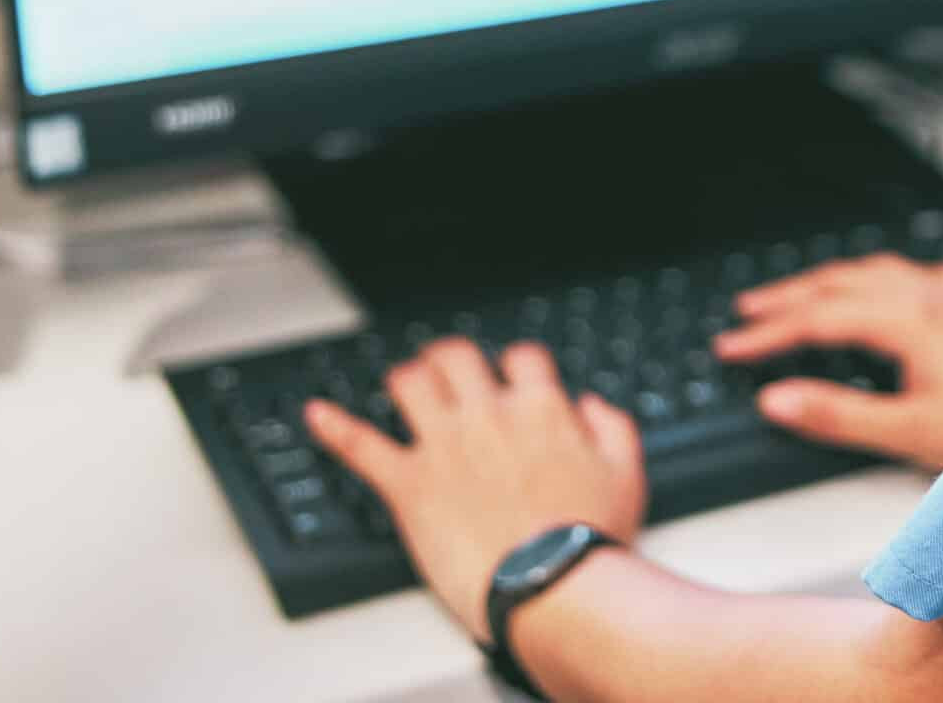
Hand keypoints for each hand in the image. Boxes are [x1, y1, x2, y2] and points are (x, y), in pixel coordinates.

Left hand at [304, 339, 647, 643]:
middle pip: (455, 356)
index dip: (514, 363)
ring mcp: (443, 446)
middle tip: (443, 369)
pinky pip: (361, 446)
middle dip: (448, 358)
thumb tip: (587, 403)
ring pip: (408, 383)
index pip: (521, 356)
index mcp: (540, 408)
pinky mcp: (409, 485)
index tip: (510, 377)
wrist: (551, 586)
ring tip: (402, 384)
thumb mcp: (625, 471)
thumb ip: (611, 424)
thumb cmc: (589, 537)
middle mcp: (488, 415)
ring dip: (404, 378)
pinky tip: (316, 414)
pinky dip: (334, 427)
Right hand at [714, 253, 942, 472]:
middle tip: (746, 313)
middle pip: (843, 280)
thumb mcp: (908, 435)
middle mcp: (935, 292)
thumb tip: (776, 399)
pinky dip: (870, 282)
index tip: (731, 345)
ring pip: (875, 271)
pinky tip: (867, 294)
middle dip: (790, 296)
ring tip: (791, 299)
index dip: (770, 331)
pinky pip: (908, 275)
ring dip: (828, 283)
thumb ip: (836, 415)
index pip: (822, 315)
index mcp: (914, 317)